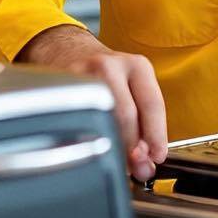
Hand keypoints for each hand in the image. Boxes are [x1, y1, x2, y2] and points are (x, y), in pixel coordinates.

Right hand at [17, 25, 166, 181]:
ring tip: (114, 157)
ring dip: (110, 146)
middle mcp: (110, 66)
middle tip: (135, 167)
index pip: (152, 105)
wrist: (68, 50)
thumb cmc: (106, 76)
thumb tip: (146, 164)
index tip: (156, 157)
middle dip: (132, 148)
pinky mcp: (61, 86)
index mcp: (137, 66)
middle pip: (126, 115)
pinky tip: (91, 145)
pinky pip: (76, 120)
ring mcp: (83, 74)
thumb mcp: (133, 88)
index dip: (156, 136)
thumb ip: (146, 124)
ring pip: (99, 119)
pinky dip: (86, 140)